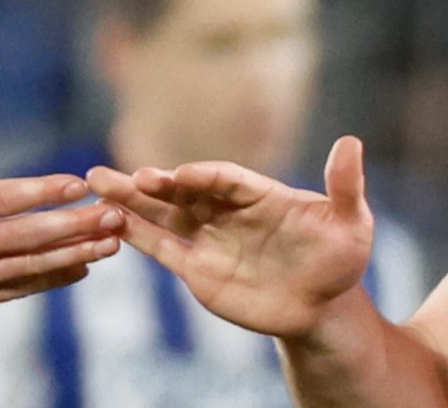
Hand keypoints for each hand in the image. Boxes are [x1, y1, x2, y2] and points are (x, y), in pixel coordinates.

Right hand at [0, 80, 123, 304]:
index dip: (39, 191)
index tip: (78, 184)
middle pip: (26, 235)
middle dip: (74, 226)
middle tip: (116, 216)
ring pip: (29, 265)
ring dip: (74, 254)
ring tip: (114, 244)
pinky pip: (17, 289)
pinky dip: (49, 279)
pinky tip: (83, 270)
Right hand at [87, 136, 374, 338]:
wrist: (323, 306)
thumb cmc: (341, 258)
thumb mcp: (351, 223)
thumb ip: (345, 185)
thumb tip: (351, 141)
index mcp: (262, 193)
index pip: (227, 179)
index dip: (205, 175)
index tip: (181, 175)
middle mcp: (229, 210)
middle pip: (187, 191)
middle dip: (156, 183)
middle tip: (124, 175)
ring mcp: (210, 237)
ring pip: (165, 213)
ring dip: (132, 200)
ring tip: (96, 182)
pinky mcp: (197, 268)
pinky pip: (162, 247)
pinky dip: (135, 235)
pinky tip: (108, 222)